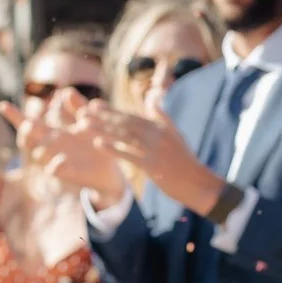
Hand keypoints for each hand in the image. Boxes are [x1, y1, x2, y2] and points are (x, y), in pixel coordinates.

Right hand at [5, 99, 124, 199]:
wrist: (108, 170)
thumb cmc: (93, 145)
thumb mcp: (85, 123)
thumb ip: (77, 107)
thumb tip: (67, 90)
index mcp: (51, 132)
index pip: (28, 123)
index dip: (14, 115)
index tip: (2, 105)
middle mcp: (48, 146)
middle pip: (27, 139)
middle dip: (26, 131)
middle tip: (30, 124)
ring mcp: (53, 160)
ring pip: (39, 153)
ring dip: (44, 145)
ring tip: (55, 136)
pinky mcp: (65, 174)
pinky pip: (54, 170)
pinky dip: (56, 164)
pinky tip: (61, 158)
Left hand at [79, 103, 223, 216]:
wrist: (199, 183)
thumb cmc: (184, 160)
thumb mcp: (175, 135)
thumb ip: (161, 116)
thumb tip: (151, 98)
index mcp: (160, 128)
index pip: (131, 116)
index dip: (111, 110)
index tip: (93, 104)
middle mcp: (157, 136)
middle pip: (125, 124)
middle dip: (102, 117)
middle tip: (82, 112)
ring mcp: (155, 151)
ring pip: (125, 136)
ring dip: (103, 129)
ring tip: (83, 124)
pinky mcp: (154, 166)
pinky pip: (130, 156)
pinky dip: (114, 149)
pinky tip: (98, 144)